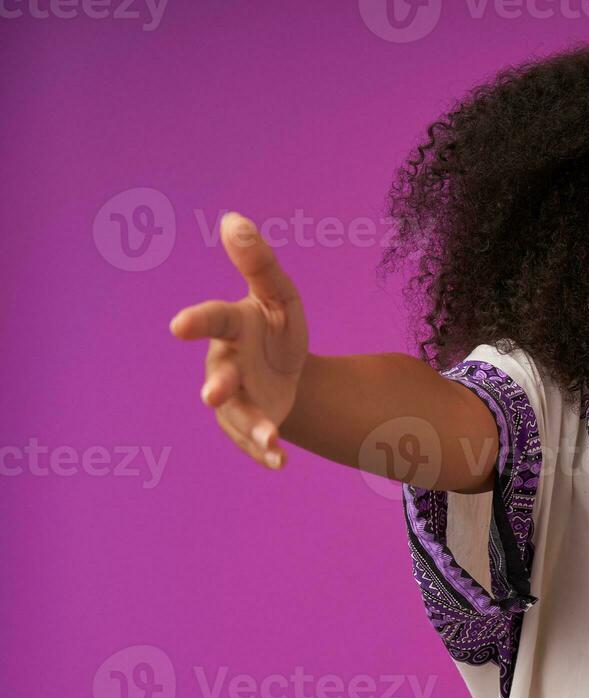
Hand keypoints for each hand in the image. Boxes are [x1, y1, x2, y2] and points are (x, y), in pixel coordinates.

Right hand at [168, 212, 309, 468]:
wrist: (286, 371)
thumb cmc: (274, 326)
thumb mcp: (277, 294)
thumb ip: (259, 262)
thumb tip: (233, 219)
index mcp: (232, 327)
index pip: (213, 320)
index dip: (196, 321)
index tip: (178, 326)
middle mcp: (225, 364)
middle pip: (219, 376)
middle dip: (216, 385)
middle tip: (211, 394)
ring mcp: (237, 399)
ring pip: (239, 414)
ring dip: (251, 426)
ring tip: (270, 437)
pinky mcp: (252, 425)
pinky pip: (257, 440)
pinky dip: (267, 453)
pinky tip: (281, 462)